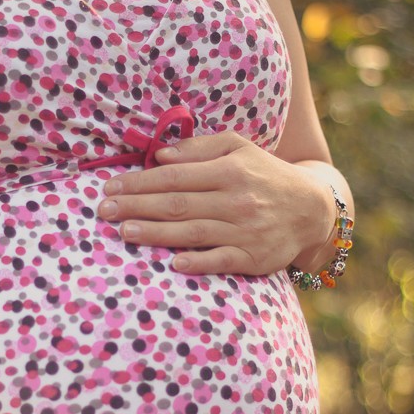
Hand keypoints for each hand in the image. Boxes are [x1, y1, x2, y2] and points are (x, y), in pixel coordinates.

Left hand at [96, 131, 337, 276]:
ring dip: (156, 234)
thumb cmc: (264, 175)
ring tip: (124, 233)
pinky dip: (198, 263)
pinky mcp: (254, 258)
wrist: (311, 208)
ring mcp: (245, 231)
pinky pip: (222, 261)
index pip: (175, 176)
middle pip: (178, 204)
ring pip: (193, 233)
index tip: (110, 187)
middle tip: (103, 211)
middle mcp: (236, 200)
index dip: (139, 182)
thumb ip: (200, 149)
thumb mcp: (239, 148)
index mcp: (229, 170)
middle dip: (137, 207)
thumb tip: (161, 156)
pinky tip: (174, 265)